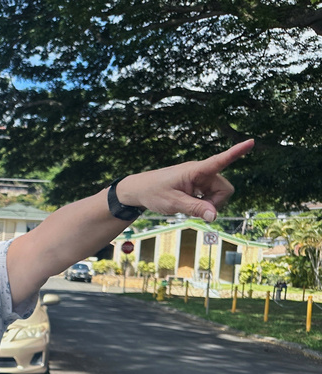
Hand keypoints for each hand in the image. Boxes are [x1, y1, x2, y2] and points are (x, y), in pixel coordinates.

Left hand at [117, 139, 254, 222]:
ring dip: (208, 204)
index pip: (219, 160)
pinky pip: (210, 197)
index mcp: (195, 170)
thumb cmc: (153, 192)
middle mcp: (201, 172)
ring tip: (188, 205)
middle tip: (197, 209)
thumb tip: (215, 216)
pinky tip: (189, 204)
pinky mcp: (198, 186)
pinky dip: (203, 204)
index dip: (236, 152)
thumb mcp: (173, 203)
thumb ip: (195, 208)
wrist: (139, 190)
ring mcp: (200, 179)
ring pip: (219, 195)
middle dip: (216, 202)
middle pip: (225, 189)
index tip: (251, 142)